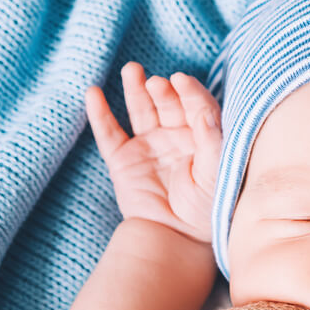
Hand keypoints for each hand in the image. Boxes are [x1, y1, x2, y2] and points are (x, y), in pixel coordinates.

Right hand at [84, 62, 221, 243]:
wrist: (175, 238)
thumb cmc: (205, 208)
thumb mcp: (217, 170)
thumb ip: (212, 137)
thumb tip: (202, 104)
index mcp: (201, 137)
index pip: (196, 105)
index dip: (189, 91)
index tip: (181, 80)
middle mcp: (175, 137)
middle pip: (167, 103)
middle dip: (161, 90)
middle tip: (156, 83)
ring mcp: (148, 147)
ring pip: (140, 110)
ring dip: (134, 89)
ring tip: (132, 71)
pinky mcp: (123, 160)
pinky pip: (109, 133)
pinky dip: (100, 113)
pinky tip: (93, 93)